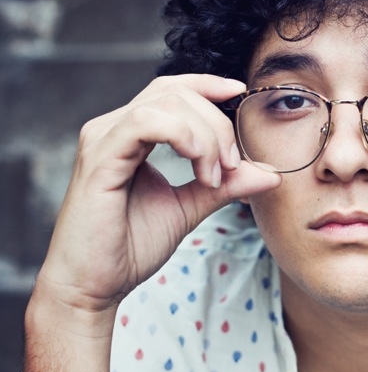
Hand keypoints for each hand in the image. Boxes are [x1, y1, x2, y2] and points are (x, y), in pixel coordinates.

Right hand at [33, 74, 280, 321]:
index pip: (171, 90)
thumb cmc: (130, 247)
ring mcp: (104, 139)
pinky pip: (146, 122)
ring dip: (205, 134)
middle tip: (233, 165)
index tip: (241, 92)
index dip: (208, 84)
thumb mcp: (189, 207)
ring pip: (165, 102)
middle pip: (176, 93)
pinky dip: (183, 135)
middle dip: (217, 123)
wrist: (93, 287)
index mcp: (131, 135)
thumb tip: (271, 173)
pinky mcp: (100, 158)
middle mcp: (114, 128)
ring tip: (215, 175)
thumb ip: (226, 185)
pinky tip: (200, 166)